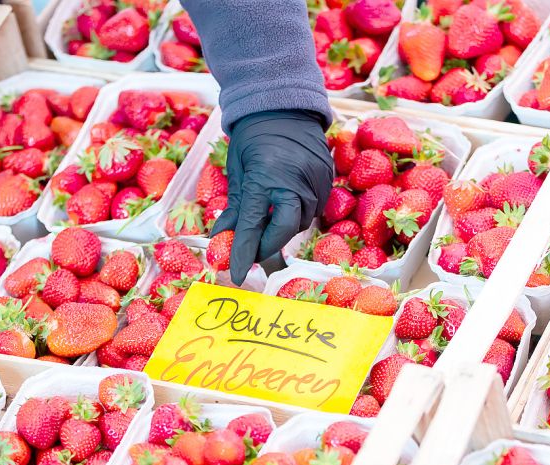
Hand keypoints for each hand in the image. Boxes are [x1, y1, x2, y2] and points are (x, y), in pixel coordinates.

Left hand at [212, 109, 333, 283]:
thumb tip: (221, 240)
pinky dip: (297, 213)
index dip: (243, 252)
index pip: (253, 224)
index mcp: (264, 175)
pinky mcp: (328, 178)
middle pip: (286, 229)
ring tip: (267, 221)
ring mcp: (316, 179)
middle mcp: (295, 179)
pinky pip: (313, 208)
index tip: (235, 275)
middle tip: (252, 251)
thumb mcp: (238, 170)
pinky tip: (285, 205)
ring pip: (300, 221)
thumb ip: (235, 208)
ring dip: (281, 228)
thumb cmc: (253, 137)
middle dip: (267, 245)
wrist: (283, 105)